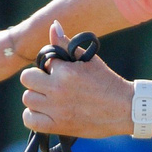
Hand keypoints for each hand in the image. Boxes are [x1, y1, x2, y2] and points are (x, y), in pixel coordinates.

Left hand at [18, 22, 135, 139]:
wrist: (124, 109)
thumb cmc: (107, 82)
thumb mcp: (88, 59)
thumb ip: (67, 43)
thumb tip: (53, 25)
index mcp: (65, 71)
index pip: (43, 61)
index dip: (50, 67)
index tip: (60, 72)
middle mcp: (57, 89)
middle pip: (27, 79)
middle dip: (37, 79)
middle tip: (50, 84)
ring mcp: (56, 109)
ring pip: (27, 98)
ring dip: (36, 97)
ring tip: (50, 98)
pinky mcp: (57, 126)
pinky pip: (29, 119)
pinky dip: (33, 116)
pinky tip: (45, 112)